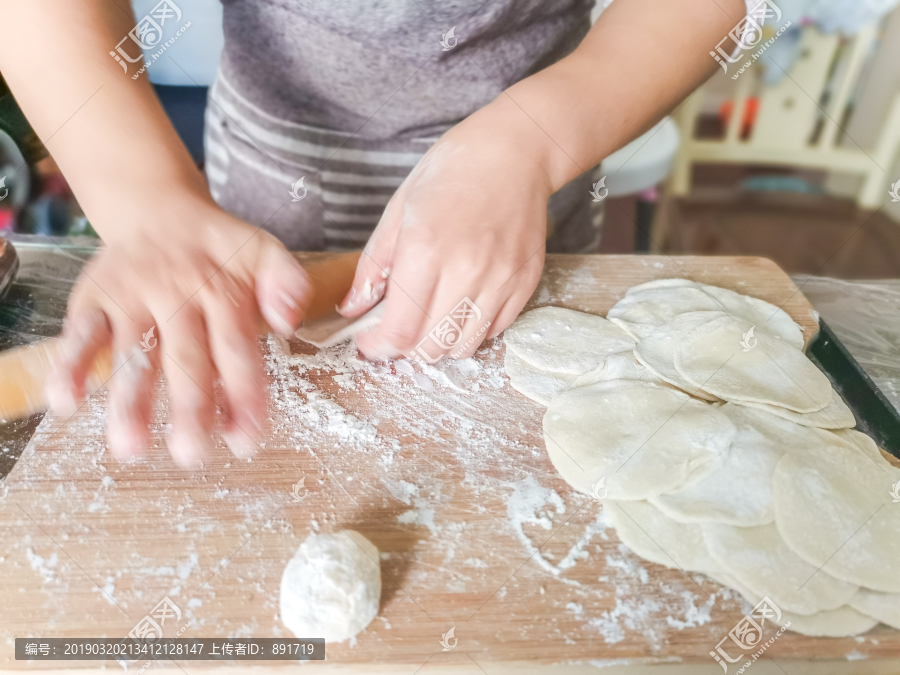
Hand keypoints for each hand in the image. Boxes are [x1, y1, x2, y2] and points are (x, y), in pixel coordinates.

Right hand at [46, 197, 311, 467]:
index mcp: (223, 291)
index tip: (247, 439)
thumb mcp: (264, 251)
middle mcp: (177, 295)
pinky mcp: (95, 297)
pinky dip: (71, 366)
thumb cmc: (217, 248)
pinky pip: (80, 332)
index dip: (244, 395)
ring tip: (130, 447)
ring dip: (129, 401)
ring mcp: (132, 297)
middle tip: (191, 455)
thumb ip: (286, 283)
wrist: (157, 207)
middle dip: (190, 410)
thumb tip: (290, 322)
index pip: (237, 350)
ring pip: (132, 353)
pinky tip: (66, 403)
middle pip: (186, 359)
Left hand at [339, 105, 552, 361]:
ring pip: (464, 347)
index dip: (378, 347)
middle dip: (407, 346)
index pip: (399, 330)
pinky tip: (462, 304)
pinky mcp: (525, 282)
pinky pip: (495, 330)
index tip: (370, 341)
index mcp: (425, 250)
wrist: (516, 151)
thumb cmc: (452, 171)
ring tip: (432, 317)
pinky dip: (473, 329)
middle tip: (399, 326)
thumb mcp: (399, 209)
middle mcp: (465, 270)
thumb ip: (374, 265)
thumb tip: (352, 308)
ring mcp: (500, 279)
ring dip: (441, 342)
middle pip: (431, 348)